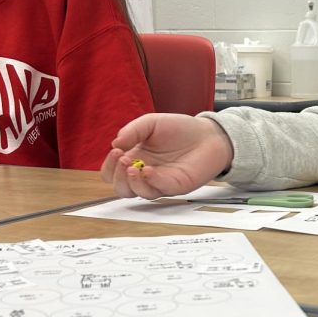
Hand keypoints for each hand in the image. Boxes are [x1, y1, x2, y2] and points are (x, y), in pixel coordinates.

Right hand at [101, 113, 233, 198]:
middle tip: (124, 159)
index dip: (109, 167)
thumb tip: (114, 143)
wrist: (207, 134)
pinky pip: (158, 190)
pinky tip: (148, 170)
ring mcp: (159, 182)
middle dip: (117, 176)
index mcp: (135, 159)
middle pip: (121, 188)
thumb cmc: (180, 129)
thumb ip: (132, 131)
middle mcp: (144, 173)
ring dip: (131, 182)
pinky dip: (150, 182)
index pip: (112, 173)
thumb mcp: (151, 123)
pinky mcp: (175, 186)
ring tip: (134, 167)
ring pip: (137, 193)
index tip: (116, 151)